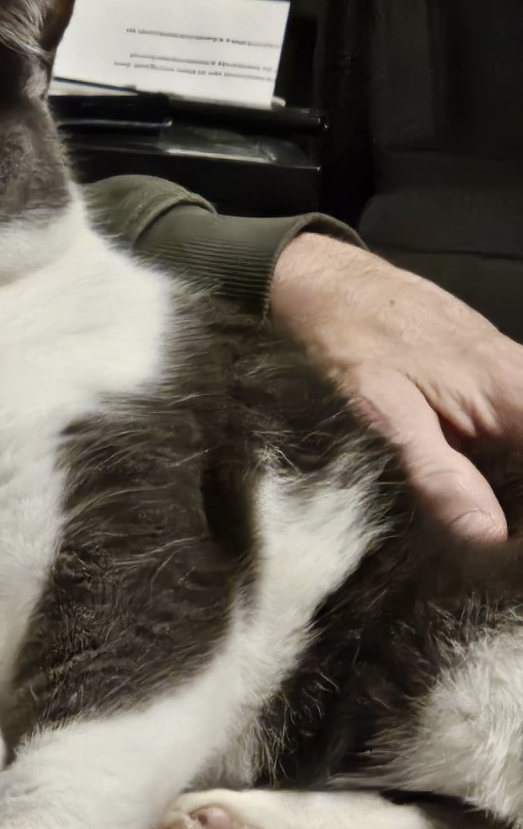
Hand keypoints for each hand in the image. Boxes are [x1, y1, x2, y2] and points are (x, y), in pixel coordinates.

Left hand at [270, 231, 522, 541]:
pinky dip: (495, 462)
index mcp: (513, 391)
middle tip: (483, 540)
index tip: (505, 544)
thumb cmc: (351, 339)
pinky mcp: (487, 378)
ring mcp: (508, 375)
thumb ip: (438, 475)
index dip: (522, 512)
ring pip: (520, 445)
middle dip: (514, 499)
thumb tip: (488, 536)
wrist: (325, 284)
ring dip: (506, 485)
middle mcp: (522, 379)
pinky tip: (464, 489)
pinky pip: (509, 426)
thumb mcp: (385, 414)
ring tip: (475, 520)